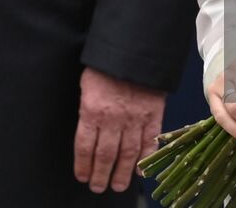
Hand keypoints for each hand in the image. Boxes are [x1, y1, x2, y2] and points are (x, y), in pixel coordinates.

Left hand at [73, 67, 165, 193]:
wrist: (135, 48)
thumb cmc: (106, 65)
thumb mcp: (87, 84)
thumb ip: (87, 109)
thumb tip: (88, 132)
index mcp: (92, 110)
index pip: (85, 147)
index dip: (83, 165)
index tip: (82, 176)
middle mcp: (113, 118)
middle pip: (106, 155)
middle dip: (101, 175)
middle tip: (98, 187)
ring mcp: (135, 118)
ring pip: (127, 153)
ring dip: (122, 173)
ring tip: (118, 186)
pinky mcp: (153, 114)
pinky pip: (150, 141)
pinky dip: (146, 158)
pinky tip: (140, 170)